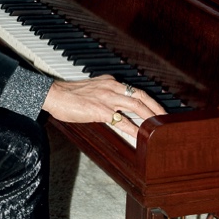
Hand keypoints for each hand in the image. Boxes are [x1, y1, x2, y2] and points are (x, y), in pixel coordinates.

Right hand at [41, 75, 165, 139]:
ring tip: (160, 127)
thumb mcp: (91, 89)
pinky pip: (122, 121)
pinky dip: (134, 129)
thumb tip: (114, 108)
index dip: (148, 100)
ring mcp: (106, 98)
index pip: (134, 90)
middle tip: (166, 118)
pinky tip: (141, 136)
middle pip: (141, 96)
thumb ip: (104, 94)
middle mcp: (111, 86)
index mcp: (109, 81)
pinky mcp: (100, 109)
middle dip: (156, 108)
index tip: (157, 109)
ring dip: (151, 117)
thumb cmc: (68, 95)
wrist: (53, 94)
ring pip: (136, 106)